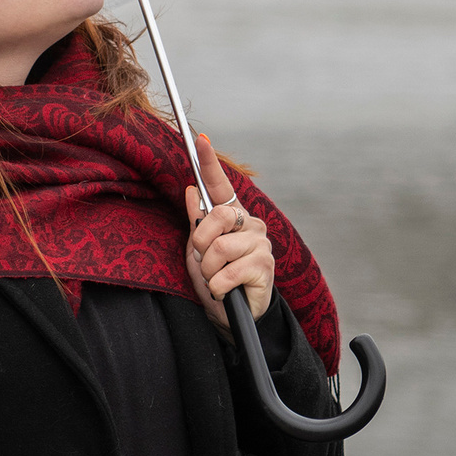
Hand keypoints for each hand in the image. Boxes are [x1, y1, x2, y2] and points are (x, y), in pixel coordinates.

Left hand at [182, 132, 272, 327]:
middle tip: (205, 262)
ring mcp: (260, 245)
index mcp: (233, 217)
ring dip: (209, 271)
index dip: (210, 163)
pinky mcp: (264, 267)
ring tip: (216, 280)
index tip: (200, 140)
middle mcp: (250, 225)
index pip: (220, 187)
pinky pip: (227, 273)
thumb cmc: (216, 279)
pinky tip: (224, 292)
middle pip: (217, 216)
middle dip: (201, 243)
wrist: (231, 316)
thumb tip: (191, 190)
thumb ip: (196, 221)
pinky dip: (217, 288)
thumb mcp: (198, 251)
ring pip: (219, 248)